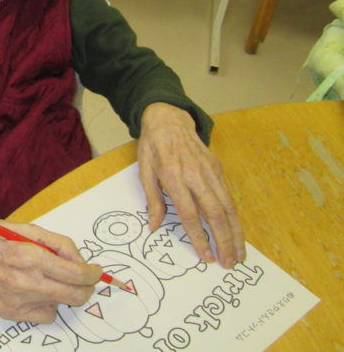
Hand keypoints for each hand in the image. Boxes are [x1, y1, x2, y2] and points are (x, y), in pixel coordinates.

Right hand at [0, 203, 102, 322]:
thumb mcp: (31, 230)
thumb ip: (60, 245)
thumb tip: (81, 262)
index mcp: (30, 256)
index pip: (75, 274)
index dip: (93, 274)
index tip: (96, 271)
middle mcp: (23, 281)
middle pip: (73, 296)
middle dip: (86, 288)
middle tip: (86, 280)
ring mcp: (16, 300)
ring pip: (60, 306)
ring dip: (63, 293)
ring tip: (49, 278)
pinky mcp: (9, 313)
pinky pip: (44, 315)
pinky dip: (47, 304)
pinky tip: (35, 289)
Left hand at [137, 103, 245, 267]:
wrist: (169, 120)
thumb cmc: (153, 148)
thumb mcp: (144, 171)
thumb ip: (152, 200)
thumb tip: (154, 226)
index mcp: (173, 176)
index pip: (189, 213)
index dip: (199, 237)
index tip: (206, 256)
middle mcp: (195, 175)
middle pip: (214, 212)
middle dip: (224, 240)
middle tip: (229, 263)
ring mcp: (210, 171)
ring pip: (228, 206)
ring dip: (235, 232)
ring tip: (240, 254)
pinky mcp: (218, 168)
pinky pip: (229, 196)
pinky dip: (235, 216)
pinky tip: (237, 231)